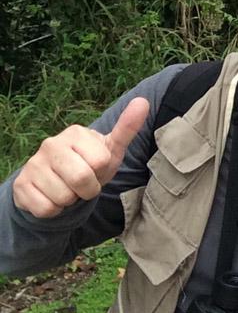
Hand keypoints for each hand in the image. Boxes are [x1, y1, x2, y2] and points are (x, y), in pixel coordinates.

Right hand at [12, 98, 149, 217]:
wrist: (57, 184)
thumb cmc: (89, 165)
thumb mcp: (110, 150)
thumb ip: (127, 128)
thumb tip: (143, 102)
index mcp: (76, 133)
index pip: (101, 161)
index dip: (101, 172)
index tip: (95, 168)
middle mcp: (50, 144)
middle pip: (82, 179)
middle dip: (89, 189)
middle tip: (83, 184)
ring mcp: (33, 164)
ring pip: (63, 197)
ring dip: (70, 201)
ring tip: (67, 189)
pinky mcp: (20, 185)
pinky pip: (46, 209)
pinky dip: (54, 210)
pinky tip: (52, 197)